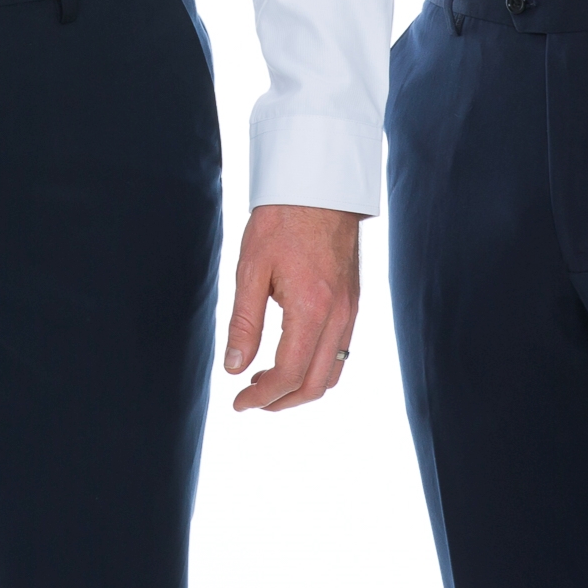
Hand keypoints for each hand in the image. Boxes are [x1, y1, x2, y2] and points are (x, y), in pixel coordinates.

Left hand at [222, 203, 360, 411]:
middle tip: (250, 399)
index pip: (289, 373)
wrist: (319, 186)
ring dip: (301, 388)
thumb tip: (234, 367)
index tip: (238, 402)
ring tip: (267, 382)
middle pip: (316, 384)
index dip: (261, 396)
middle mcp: (338, 316)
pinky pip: (341, 351)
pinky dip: (317, 367)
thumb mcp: (251, 268)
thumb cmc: (281, 221)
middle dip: (281, 401)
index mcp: (311, 308)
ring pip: (334, 372)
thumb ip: (244, 322)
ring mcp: (350, 310)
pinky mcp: (352, 302)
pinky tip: (291, 355)